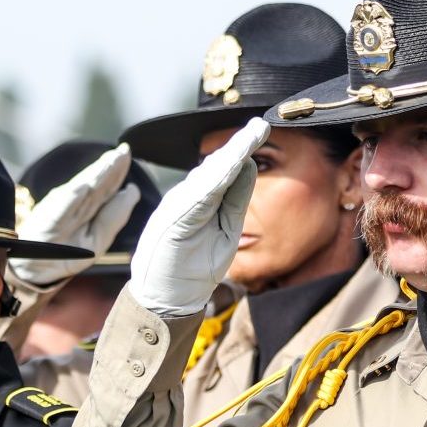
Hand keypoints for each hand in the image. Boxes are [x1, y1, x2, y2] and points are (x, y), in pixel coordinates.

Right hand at [10, 144, 138, 289]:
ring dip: (95, 176)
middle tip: (123, 149)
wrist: (36, 271)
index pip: (105, 186)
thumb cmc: (66, 254)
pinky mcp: (47, 223)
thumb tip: (133, 190)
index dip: (117, 170)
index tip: (127, 151)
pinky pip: (61, 210)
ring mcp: (60, 211)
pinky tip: (82, 187)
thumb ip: (115, 215)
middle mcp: (74, 204)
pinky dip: (71, 199)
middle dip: (109, 166)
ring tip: (109, 161)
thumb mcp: (98, 238)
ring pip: (82, 191)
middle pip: (96, 184)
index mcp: (86, 207)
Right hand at [129, 117, 267, 317]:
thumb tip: (249, 167)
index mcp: (201, 201)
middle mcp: (187, 198)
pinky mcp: (174, 219)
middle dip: (238, 146)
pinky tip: (231, 164)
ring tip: (251, 136)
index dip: (243, 150)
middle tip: (260, 125)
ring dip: (229, 156)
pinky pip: (199, 195)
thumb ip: (235, 202)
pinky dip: (215, 179)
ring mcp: (178, 206)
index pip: (226, 171)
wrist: (165, 300)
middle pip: (216, 167)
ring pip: (208, 176)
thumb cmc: (192, 270)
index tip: (261, 129)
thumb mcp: (225, 234)